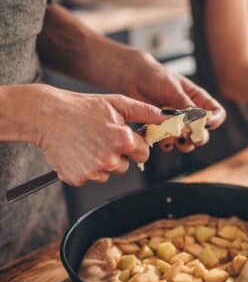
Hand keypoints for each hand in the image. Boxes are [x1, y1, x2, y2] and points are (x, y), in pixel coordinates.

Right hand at [30, 84, 164, 185]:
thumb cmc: (82, 107)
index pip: (143, 154)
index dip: (135, 146)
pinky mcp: (78, 178)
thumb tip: (167, 118)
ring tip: (87, 144)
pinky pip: (91, 177)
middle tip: (101, 139)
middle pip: (125, 166)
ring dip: (102, 162)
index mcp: (123, 140)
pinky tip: (78, 152)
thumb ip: (145, 112)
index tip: (124, 139)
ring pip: (108, 173)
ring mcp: (93, 170)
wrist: (47, 114)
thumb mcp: (117, 103)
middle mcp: (110, 158)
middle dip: (118, 155)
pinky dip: (85, 168)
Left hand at [121, 50, 225, 151]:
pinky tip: (161, 139)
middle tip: (189, 136)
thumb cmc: (156, 76)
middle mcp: (190, 114)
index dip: (214, 120)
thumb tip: (197, 119)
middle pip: (204, 133)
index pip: (217, 113)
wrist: (134, 78)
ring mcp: (177, 124)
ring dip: (183, 144)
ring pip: (188, 142)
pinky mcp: (163, 130)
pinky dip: (166, 144)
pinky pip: (170, 143)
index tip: (205, 123)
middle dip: (198, 137)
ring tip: (172, 138)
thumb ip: (185, 104)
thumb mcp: (173, 87)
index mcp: (198, 100)